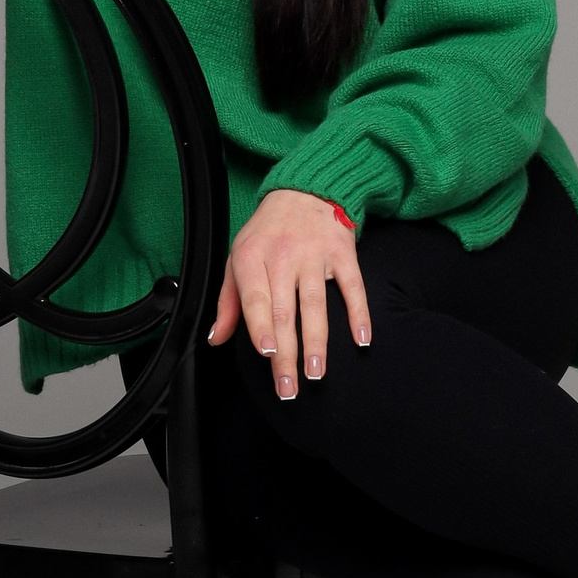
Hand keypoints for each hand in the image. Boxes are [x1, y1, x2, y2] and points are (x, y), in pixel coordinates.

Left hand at [208, 190, 371, 400]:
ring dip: (318, 341)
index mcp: (252, 258)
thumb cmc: (267, 232)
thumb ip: (228, 301)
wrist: (305, 190)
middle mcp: (283, 256)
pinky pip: (353, 287)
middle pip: (284, 311)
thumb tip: (216, 338)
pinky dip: (359, 313)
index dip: (260, 326)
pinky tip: (361, 339)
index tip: (267, 353)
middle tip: (289, 387)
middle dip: (287, 353)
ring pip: (316, 304)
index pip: (255, 298)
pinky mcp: (343, 253)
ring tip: (317, 372)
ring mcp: (315, 255)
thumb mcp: (238, 257)